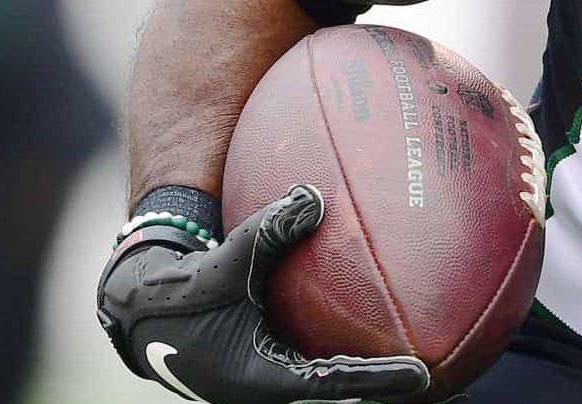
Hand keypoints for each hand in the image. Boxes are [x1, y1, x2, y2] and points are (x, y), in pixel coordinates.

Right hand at [98, 184, 429, 403]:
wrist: (139, 303)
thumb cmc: (177, 291)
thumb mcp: (222, 264)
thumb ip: (268, 231)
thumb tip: (315, 197)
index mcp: (263, 376)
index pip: (336, 383)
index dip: (379, 381)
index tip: (423, 376)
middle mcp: (275, 381)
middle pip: (345, 388)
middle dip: (388, 383)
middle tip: (443, 373)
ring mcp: (275, 370)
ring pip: (335, 373)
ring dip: (374, 367)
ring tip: (429, 356)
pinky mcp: (274, 352)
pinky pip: (320, 348)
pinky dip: (350, 338)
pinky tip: (383, 310)